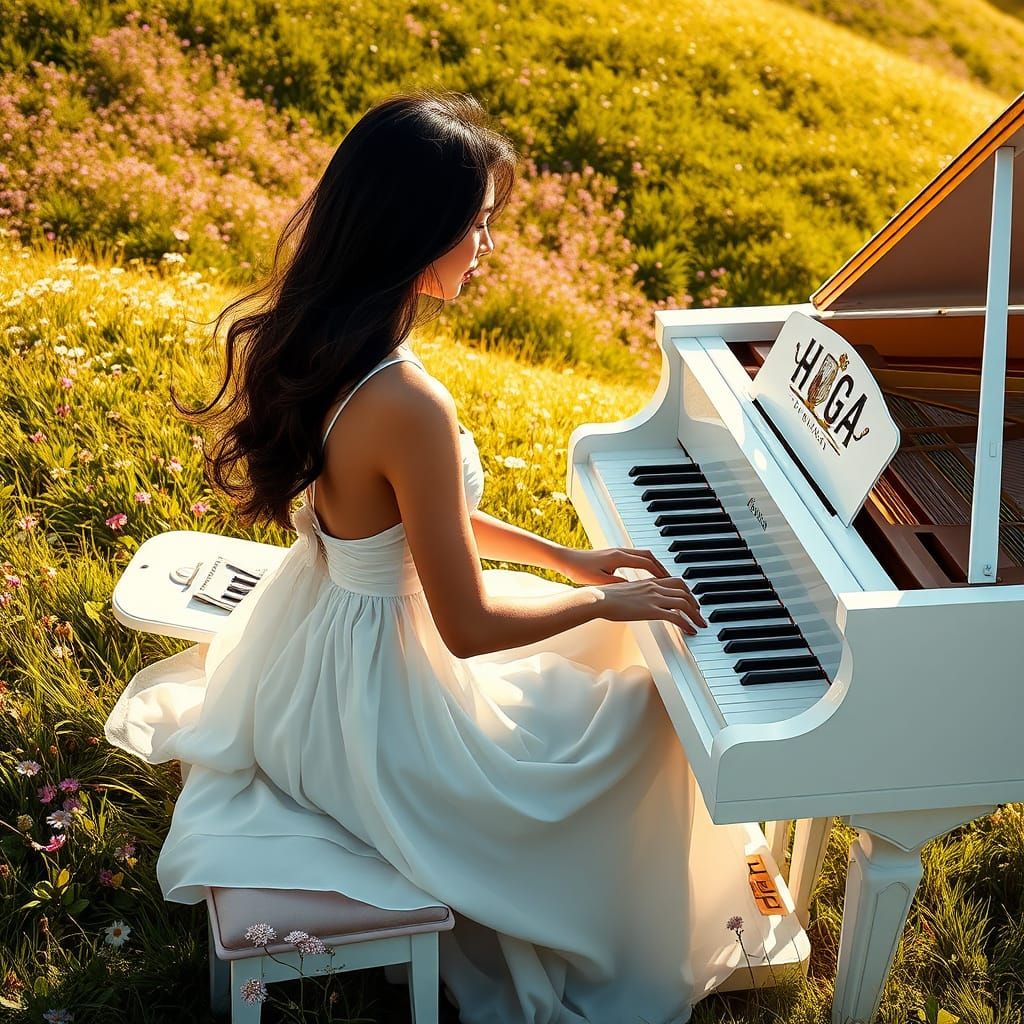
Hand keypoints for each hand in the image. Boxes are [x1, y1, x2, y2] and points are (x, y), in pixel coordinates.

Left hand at [556, 546, 671, 585]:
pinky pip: (635, 557)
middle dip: (661, 567)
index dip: (659, 573)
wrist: (565, 559)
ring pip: (643, 555)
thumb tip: (633, 588)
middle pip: (648, 556)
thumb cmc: (578, 570)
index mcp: (619, 557)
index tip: (669, 582)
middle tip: (671, 580)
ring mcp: (617, 552)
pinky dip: (645, 564)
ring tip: (662, 578)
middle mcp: (620, 551)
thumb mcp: (599, 582)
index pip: (646, 563)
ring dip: (654, 565)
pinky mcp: (613, 555)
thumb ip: (617, 585)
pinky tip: (645, 574)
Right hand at [591, 576, 706, 635]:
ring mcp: (654, 598)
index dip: (688, 590)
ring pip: (684, 603)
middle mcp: (655, 587)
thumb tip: (641, 600)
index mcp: (649, 581)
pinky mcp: (651, 611)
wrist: (600, 599)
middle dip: (695, 603)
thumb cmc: (608, 597)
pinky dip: (687, 623)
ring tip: (700, 623)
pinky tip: (691, 630)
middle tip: (699, 613)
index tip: (691, 600)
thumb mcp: (627, 591)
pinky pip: (676, 616)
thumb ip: (638, 593)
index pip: (676, 581)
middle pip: (684, 591)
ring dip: (696, 614)